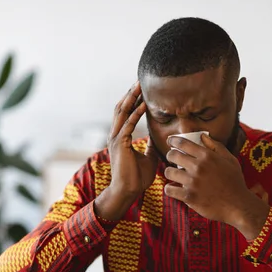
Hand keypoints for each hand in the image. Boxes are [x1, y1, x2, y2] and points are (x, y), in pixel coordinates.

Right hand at [94, 82, 158, 220]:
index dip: (133, 100)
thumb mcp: (148, 156)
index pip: (126, 113)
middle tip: (140, 80)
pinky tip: (144, 104)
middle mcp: (116, 135)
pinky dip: (136, 113)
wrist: (128, 191)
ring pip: (122, 112)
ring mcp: (116, 138)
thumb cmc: (136, 177)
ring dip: (131, 98)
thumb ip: (150, 145)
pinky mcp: (120, 144)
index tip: (142, 89)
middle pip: (121, 107)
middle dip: (131, 93)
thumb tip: (156, 137)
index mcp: (121, 137)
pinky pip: (128, 124)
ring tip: (140, 86)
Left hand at [164, 134, 269, 239]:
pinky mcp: (189, 196)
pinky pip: (169, 189)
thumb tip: (203, 136)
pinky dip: (170, 189)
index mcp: (207, 156)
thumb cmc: (235, 182)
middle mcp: (198, 167)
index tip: (170, 141)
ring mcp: (192, 182)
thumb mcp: (230, 160)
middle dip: (170, 156)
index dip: (173, 140)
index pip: (183, 143)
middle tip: (172, 159)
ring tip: (174, 175)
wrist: (238, 205)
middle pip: (172, 155)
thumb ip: (216, 146)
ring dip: (170, 173)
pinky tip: (174, 188)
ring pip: (169, 172)